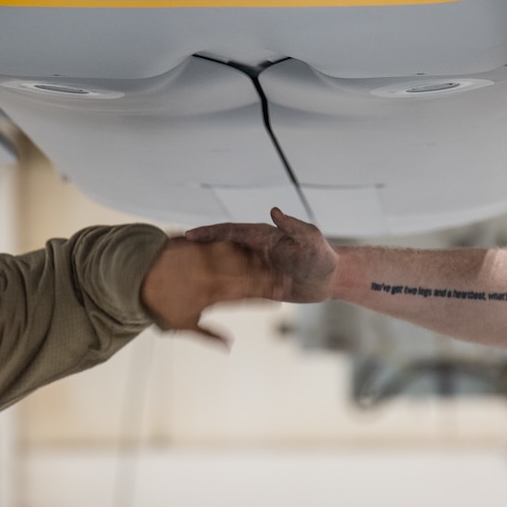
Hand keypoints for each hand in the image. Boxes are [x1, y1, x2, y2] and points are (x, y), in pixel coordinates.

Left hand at [139, 237, 276, 342]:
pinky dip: (239, 244)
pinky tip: (250, 246)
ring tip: (275, 262)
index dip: (265, 297)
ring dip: (259, 259)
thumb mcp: (181, 324)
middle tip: (288, 277)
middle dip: (270, 277)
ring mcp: (205, 256)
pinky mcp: (199, 243)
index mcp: (211, 295)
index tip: (280, 298)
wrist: (132, 277)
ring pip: (240, 256)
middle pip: (249, 274)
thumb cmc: (157, 305)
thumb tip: (229, 346)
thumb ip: (207, 334)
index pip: (246, 296)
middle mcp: (211, 274)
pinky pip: (224, 240)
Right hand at [183, 209, 337, 302]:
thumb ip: (292, 227)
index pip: (230, 232)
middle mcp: (256, 251)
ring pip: (227, 268)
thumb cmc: (323, 255)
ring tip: (182, 276)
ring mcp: (257, 267)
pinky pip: (238, 286)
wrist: (332, 278)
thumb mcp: (309, 239)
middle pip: (222, 249)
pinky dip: (223, 288)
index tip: (187, 235)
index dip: (208, 233)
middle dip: (200, 249)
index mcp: (263, 237)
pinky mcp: (262, 284)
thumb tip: (274, 211)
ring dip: (207, 270)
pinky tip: (206, 296)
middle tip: (174, 253)